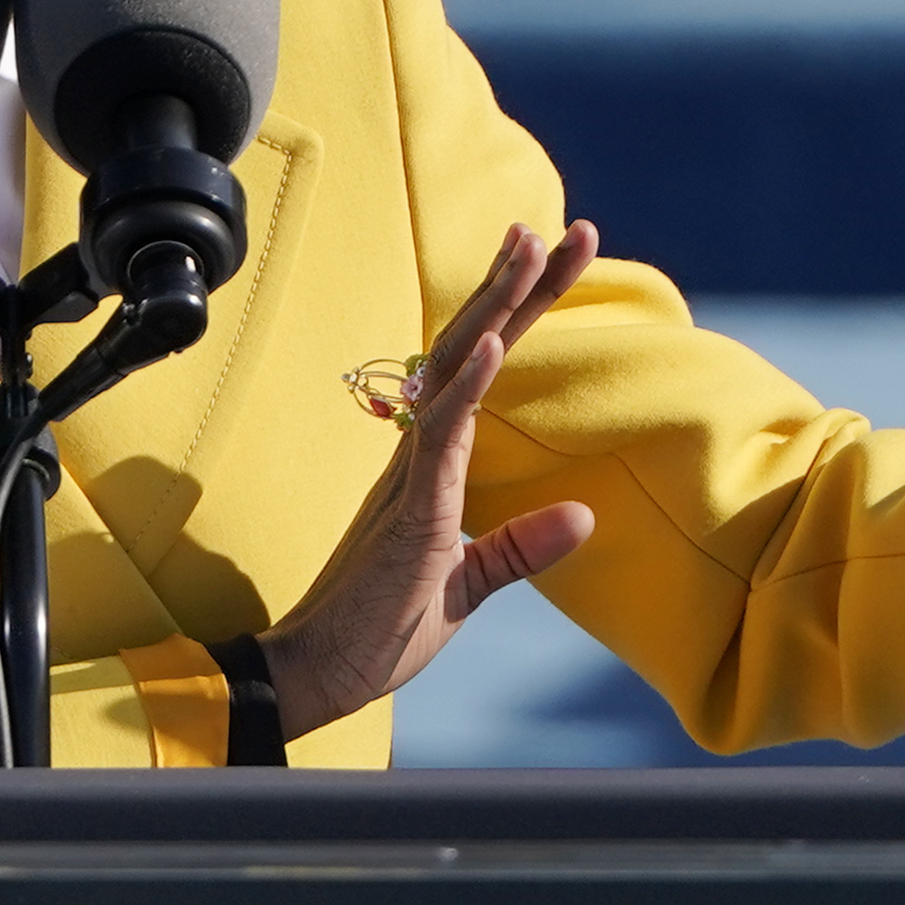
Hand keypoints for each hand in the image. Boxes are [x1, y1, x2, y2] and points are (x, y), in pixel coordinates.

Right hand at [255, 221, 600, 739]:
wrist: (318, 675)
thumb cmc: (379, 631)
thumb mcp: (467, 587)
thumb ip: (519, 548)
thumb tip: (585, 516)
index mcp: (432, 463)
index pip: (485, 368)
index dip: (523, 313)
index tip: (558, 256)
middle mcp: (419, 452)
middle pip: (474, 346)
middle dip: (523, 286)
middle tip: (571, 229)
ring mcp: (414, 475)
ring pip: (458, 370)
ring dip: (499, 309)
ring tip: (533, 248)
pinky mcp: (412, 511)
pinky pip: (441, 435)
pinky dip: (468, 386)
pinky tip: (496, 344)